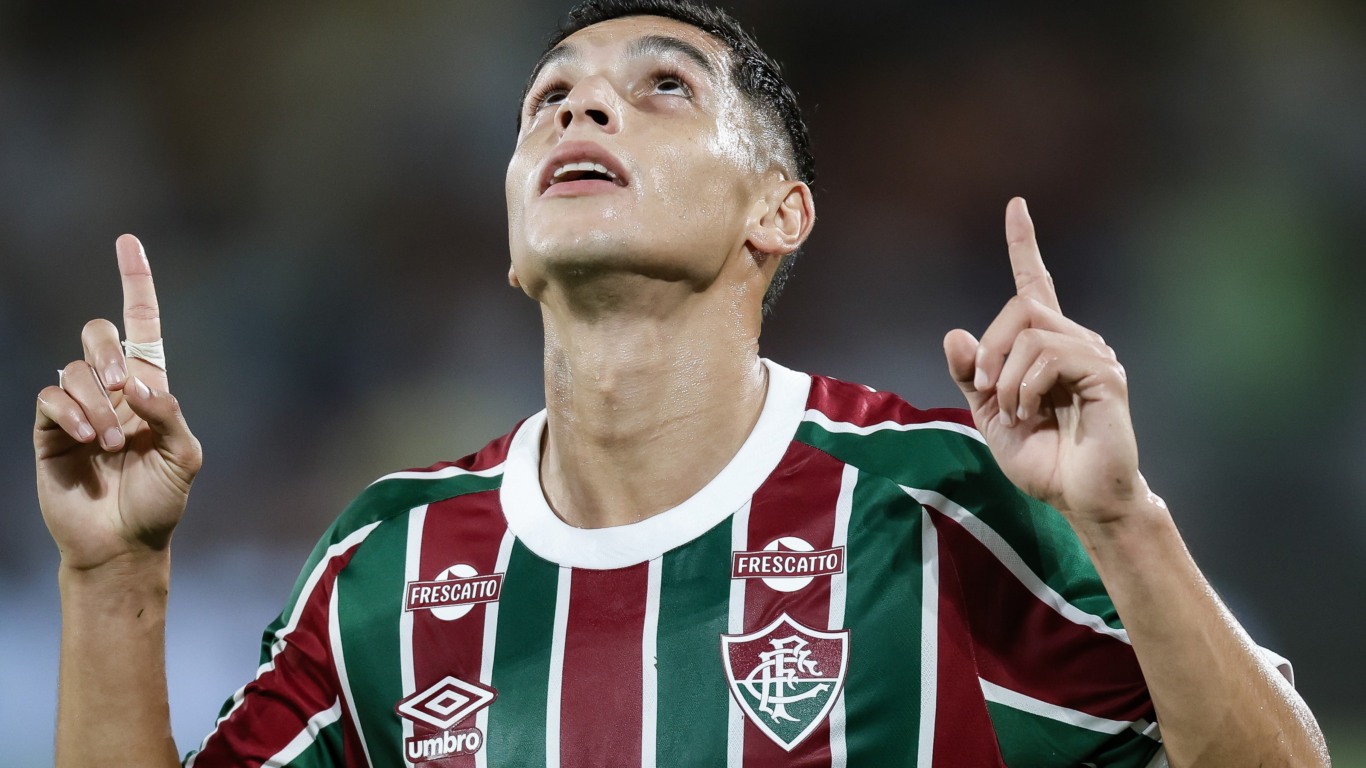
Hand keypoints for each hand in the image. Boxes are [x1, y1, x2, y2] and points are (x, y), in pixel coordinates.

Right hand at [34, 235, 201, 570]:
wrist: (123, 543)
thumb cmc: (161, 501)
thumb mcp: (185, 458)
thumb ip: (170, 416)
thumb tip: (139, 384)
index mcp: (151, 388)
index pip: (142, 324)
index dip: (135, 282)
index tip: (128, 241)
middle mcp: (113, 390)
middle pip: (98, 334)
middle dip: (108, 354)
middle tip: (124, 394)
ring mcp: (79, 408)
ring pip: (74, 369)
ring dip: (96, 402)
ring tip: (109, 443)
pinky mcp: (49, 430)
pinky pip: (50, 396)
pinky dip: (69, 412)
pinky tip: (84, 439)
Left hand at [944, 198, 1145, 523]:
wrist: (1078, 497)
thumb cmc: (1042, 458)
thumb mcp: (991, 415)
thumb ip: (973, 376)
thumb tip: (955, 334)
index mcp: (1044, 346)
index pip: (1034, 284)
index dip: (1024, 244)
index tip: (1016, 206)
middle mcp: (1074, 341)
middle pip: (1020, 307)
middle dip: (990, 350)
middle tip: (988, 391)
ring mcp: (1093, 355)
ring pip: (1031, 332)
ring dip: (1008, 377)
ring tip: (1018, 413)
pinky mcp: (1105, 375)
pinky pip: (1050, 356)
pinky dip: (1027, 387)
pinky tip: (1033, 413)